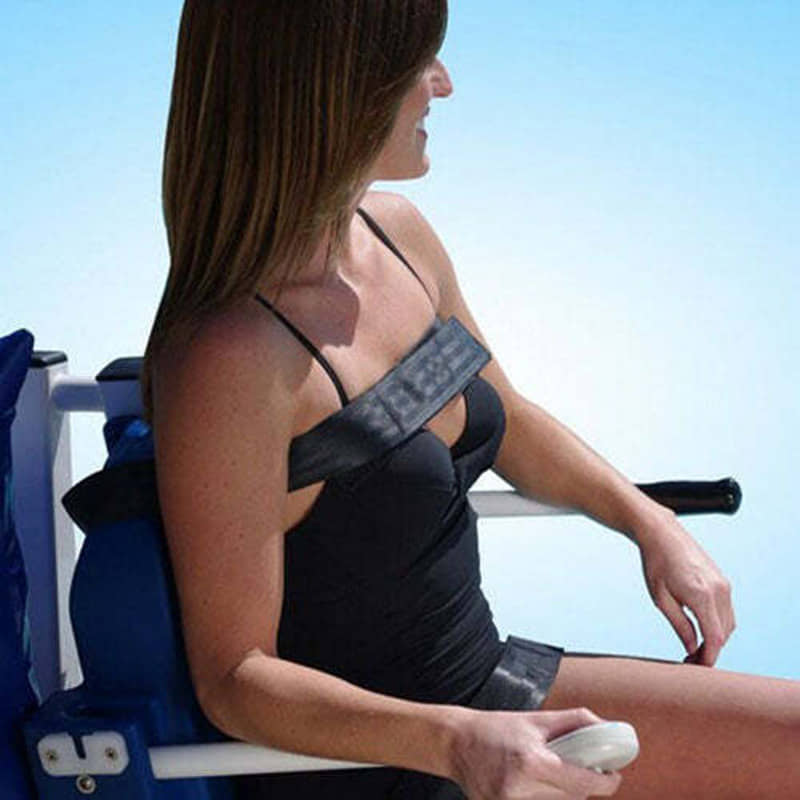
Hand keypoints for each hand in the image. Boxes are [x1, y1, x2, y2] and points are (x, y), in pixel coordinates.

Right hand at [449, 707, 621, 798]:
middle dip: (583, 783)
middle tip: (583, 767)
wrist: (457, 743)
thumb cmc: (497, 727)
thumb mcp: (537, 719)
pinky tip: (533, 782)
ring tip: (548, 771)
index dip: (605, 782)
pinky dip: (543, 797)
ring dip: (562, 792)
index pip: (582, 783)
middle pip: (572, 797)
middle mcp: (520, 788)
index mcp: (531, 761)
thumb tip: (609, 729)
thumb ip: (575, 722)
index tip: (614, 776)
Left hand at [635, 507, 734, 665]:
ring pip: (728, 623)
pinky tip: (701, 629)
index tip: (697, 669)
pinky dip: (717, 623)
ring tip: (694, 648)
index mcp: (702, 595)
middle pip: (724, 634)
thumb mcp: (660, 598)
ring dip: (715, 638)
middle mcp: (719, 590)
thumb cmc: (655, 563)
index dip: (708, 657)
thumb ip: (679, 625)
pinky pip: (726, 610)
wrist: (661, 533)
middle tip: (690, 661)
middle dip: (710, 650)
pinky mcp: (722, 580)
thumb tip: (691, 647)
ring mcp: (724, 584)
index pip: (714, 638)